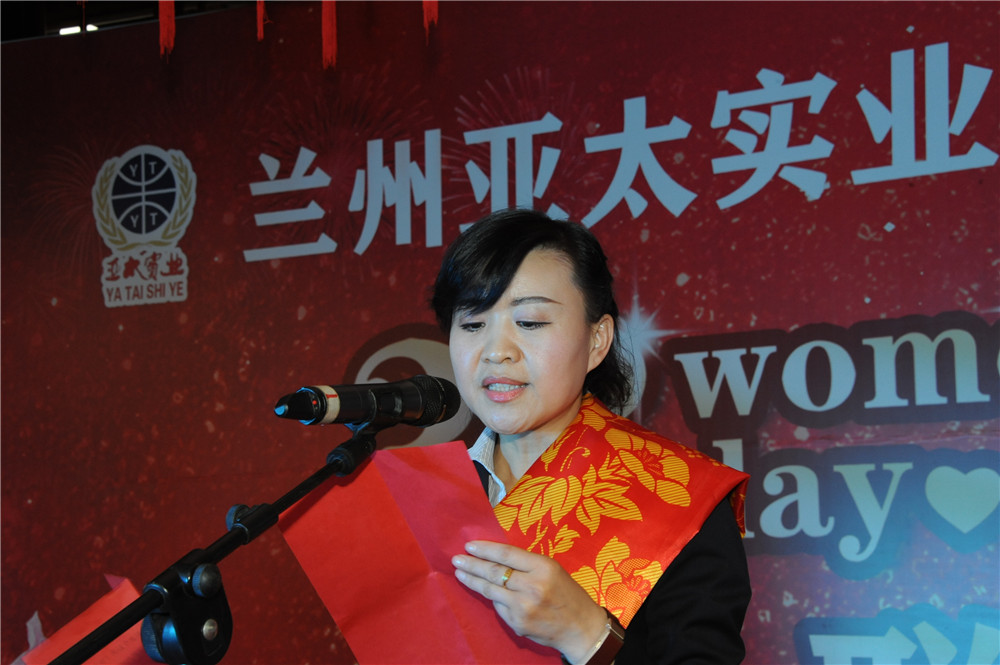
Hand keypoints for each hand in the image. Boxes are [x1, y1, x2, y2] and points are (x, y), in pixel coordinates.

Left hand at [452, 540, 607, 663]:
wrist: (580, 627)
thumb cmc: (567, 594)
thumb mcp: (553, 570)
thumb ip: (527, 565)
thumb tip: (496, 559)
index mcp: (543, 567)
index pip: (506, 554)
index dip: (485, 549)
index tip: (470, 546)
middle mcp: (532, 586)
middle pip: (495, 572)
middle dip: (473, 564)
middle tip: (457, 558)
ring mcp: (523, 607)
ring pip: (491, 590)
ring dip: (473, 580)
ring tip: (460, 572)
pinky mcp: (517, 622)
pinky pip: (499, 606)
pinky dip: (492, 598)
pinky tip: (484, 591)